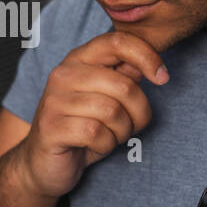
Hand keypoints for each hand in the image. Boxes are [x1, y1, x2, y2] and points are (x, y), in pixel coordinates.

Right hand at [17, 30, 167, 197]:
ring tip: (110, 136)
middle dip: (138, 112)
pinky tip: (95, 146)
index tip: (163, 78)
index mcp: (79, 59)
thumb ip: (125, 77)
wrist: (44, 163)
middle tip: (130, 125)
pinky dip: (106, 145)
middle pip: (123, 85)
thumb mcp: (106, 99)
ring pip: (112, 112)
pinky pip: (97, 133)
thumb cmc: (82, 128)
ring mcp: (54, 100)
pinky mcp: (51, 127)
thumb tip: (149, 63)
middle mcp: (63, 74)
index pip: (117, 42)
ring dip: (121, 132)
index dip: (147, 56)